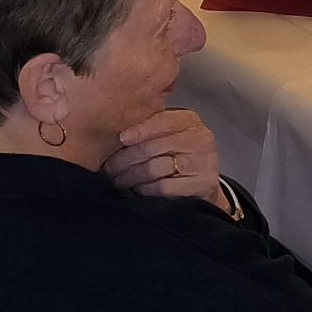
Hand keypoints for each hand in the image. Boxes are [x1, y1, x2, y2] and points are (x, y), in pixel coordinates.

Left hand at [104, 108, 229, 210]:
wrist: (201, 181)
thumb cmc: (178, 154)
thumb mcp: (169, 134)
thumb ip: (149, 126)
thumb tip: (116, 123)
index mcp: (189, 121)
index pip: (163, 122)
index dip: (140, 130)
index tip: (121, 138)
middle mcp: (200, 140)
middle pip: (152, 147)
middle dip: (125, 159)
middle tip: (109, 167)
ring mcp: (202, 163)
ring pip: (154, 169)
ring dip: (130, 176)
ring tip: (118, 179)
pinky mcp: (201, 185)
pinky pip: (162, 187)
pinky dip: (145, 189)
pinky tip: (136, 189)